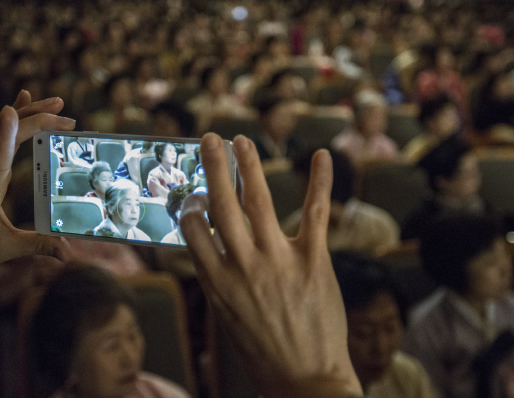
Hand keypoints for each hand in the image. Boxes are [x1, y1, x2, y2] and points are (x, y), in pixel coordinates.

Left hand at [0, 90, 74, 279]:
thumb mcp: (6, 249)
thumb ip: (38, 246)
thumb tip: (69, 252)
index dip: (5, 134)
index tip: (10, 111)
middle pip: (9, 136)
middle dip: (37, 121)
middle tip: (68, 118)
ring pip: (5, 131)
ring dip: (30, 114)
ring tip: (56, 103)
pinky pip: (1, 137)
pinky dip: (15, 120)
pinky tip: (22, 104)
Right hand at [180, 134, 362, 397]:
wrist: (304, 381)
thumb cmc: (263, 351)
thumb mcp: (228, 317)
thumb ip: (219, 279)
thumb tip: (213, 248)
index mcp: (216, 281)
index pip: (194, 230)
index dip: (192, 206)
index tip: (195, 193)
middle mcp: (242, 265)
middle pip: (221, 205)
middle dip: (214, 167)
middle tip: (209, 139)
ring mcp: (278, 260)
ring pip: (259, 200)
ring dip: (249, 164)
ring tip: (241, 140)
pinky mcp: (314, 261)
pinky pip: (315, 213)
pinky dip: (320, 181)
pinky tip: (322, 156)